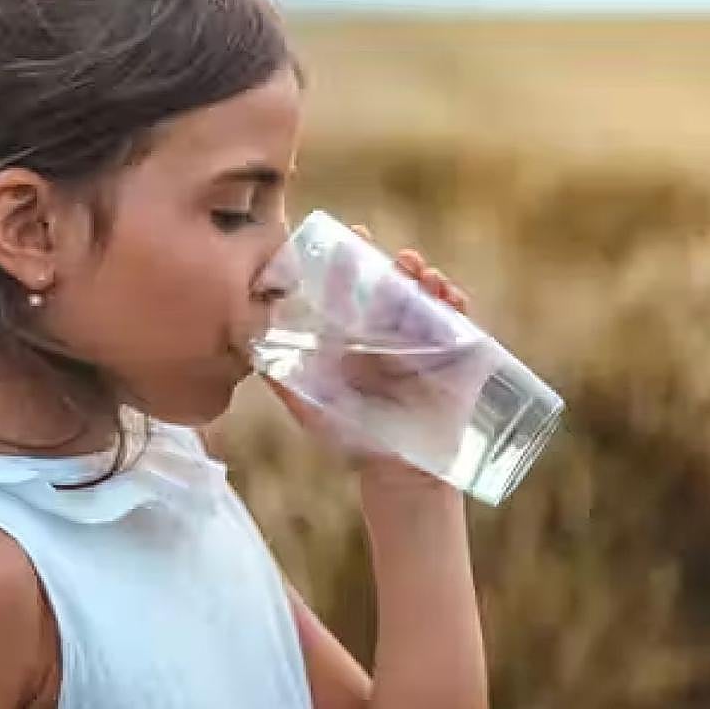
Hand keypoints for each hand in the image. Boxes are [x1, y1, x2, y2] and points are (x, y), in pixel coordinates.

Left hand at [262, 224, 490, 483]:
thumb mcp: (312, 407)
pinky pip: (459, 321)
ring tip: (421, 273)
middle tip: (396, 256)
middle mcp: (391, 331)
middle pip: (395, 283)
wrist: (398, 475)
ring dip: (426, 277)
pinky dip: (456, 303)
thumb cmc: (354, 439)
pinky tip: (449, 296)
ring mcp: (425, 341)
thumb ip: (282, 379)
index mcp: (359, 334)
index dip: (355, 259)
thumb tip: (250, 349)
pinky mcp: (455, 357)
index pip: (356, 287)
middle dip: (396, 262)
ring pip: (427, 296)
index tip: (353, 234)